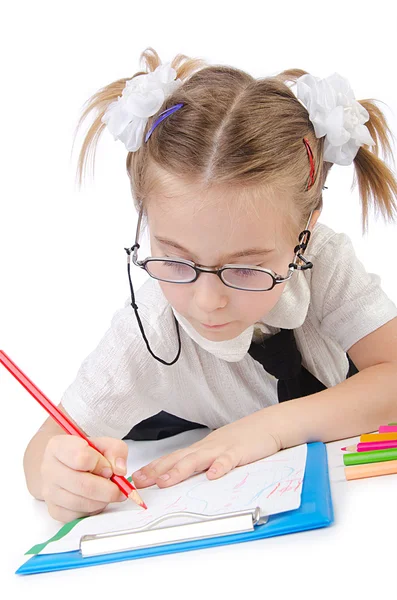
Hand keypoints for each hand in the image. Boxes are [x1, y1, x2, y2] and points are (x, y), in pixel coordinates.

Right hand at [41, 435, 128, 521]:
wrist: (69, 465)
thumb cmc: (87, 453)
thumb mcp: (105, 444)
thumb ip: (116, 451)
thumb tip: (119, 470)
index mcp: (58, 446)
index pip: (81, 457)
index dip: (101, 464)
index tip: (109, 469)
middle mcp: (49, 469)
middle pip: (81, 484)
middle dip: (107, 489)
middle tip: (117, 488)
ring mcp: (49, 491)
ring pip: (79, 502)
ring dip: (101, 500)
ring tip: (108, 493)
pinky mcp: (54, 510)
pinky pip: (76, 516)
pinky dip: (92, 511)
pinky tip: (97, 500)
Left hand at [132, 412, 281, 488]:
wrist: (266, 425)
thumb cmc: (240, 440)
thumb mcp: (215, 451)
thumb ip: (200, 462)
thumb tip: (180, 476)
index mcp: (199, 449)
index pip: (171, 459)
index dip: (152, 469)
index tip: (135, 478)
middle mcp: (205, 448)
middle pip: (177, 459)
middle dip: (156, 471)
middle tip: (139, 482)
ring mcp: (221, 449)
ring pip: (197, 460)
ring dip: (179, 471)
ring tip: (165, 482)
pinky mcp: (239, 452)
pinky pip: (228, 461)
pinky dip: (219, 468)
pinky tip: (212, 476)